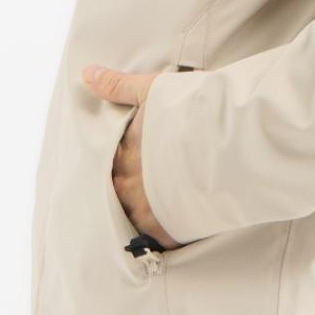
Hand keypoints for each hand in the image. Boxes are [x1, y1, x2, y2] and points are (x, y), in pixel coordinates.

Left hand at [81, 64, 184, 250]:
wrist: (229, 139)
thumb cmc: (191, 110)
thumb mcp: (152, 90)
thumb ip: (118, 86)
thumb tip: (85, 73)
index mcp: (124, 151)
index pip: (112, 162)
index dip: (125, 161)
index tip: (137, 160)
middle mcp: (130, 183)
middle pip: (121, 192)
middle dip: (133, 189)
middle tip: (150, 185)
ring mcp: (148, 210)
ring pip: (137, 218)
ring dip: (147, 212)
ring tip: (162, 208)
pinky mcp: (170, 230)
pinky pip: (161, 241)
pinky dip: (168, 236)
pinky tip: (178, 230)